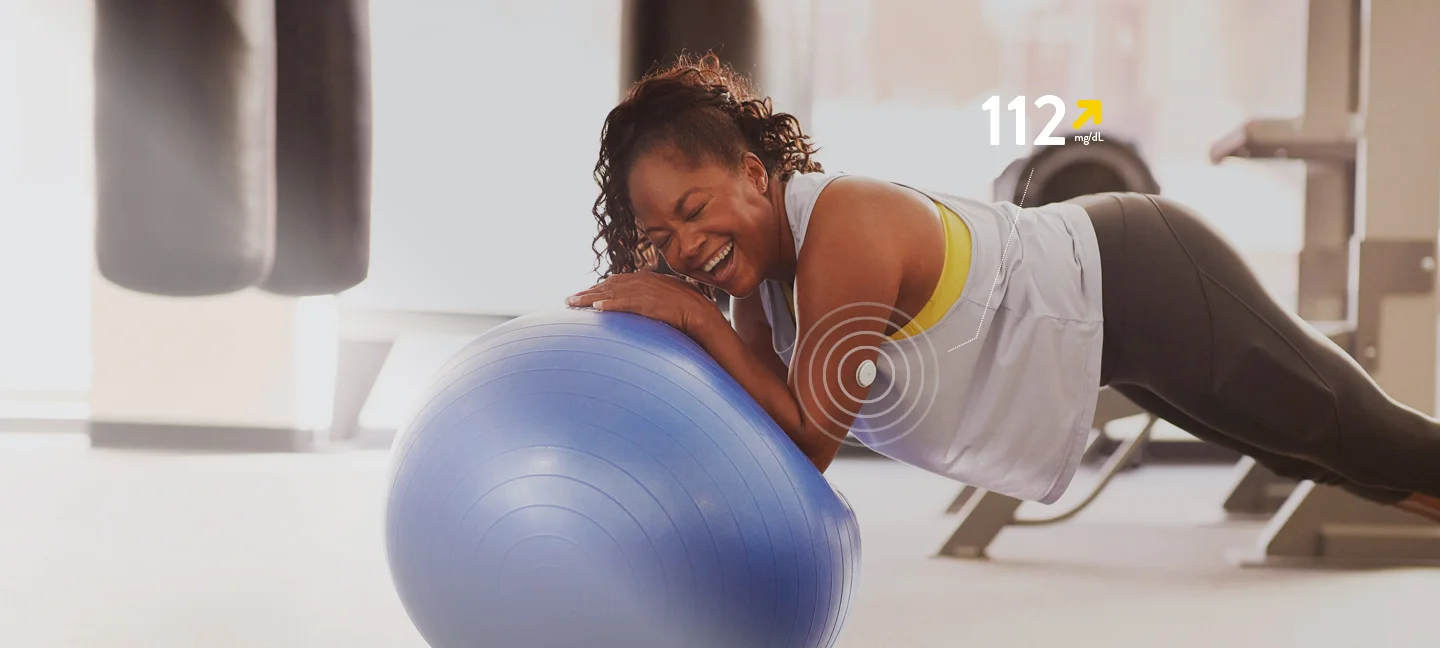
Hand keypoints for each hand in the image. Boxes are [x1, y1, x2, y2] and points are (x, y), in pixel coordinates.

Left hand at [566, 270, 720, 334]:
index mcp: (651, 280)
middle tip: (569, 301)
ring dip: (591, 298)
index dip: (599, 288)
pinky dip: (610, 305)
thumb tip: (642, 311)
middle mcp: (648, 282)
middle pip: (610, 285)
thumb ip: (653, 303)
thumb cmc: (691, 316)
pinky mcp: (653, 305)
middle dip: (588, 292)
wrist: (708, 320)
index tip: (584, 296)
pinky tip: (596, 310)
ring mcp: (650, 293)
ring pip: (613, 293)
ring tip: (573, 304)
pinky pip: (627, 304)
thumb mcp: (670, 303)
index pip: (619, 281)